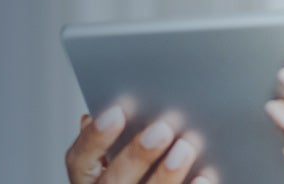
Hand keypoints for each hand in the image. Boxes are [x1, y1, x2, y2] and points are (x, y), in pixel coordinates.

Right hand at [64, 105, 214, 183]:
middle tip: (162, 129)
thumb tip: (119, 107)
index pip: (80, 160)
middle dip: (137, 155)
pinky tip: (204, 177)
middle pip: (113, 182)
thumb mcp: (120, 157)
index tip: (116, 112)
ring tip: (185, 147)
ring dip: (164, 175)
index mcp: (88, 180)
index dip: (94, 137)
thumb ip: (116, 139)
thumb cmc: (138, 172)